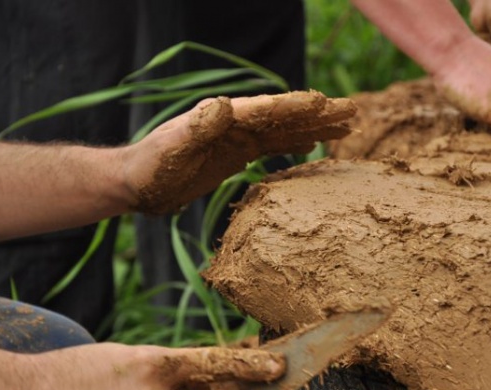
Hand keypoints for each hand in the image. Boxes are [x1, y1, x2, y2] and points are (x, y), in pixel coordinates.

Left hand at [126, 91, 356, 214]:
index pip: (268, 110)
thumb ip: (196, 128)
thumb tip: (225, 105)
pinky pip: (273, 147)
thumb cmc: (150, 168)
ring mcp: (237, 138)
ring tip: (346, 127)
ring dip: (315, 128)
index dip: (296, 108)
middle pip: (284, 116)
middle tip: (353, 112)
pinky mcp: (236, 155)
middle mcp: (234, 123)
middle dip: (318, 115)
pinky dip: (295, 144)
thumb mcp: (171, 150)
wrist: (136, 183)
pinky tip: (313, 147)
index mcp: (223, 118)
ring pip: (284, 130)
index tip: (325, 105)